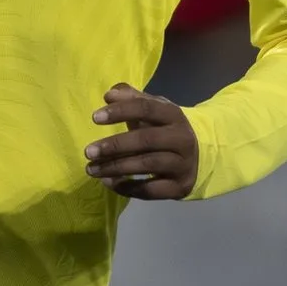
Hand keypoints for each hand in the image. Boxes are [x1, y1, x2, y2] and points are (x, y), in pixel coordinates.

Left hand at [85, 83, 198, 199]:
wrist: (198, 157)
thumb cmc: (165, 129)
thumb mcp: (154, 110)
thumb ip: (132, 99)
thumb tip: (109, 95)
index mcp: (174, 115)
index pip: (146, 108)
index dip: (120, 111)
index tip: (95, 118)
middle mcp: (182, 138)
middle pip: (146, 140)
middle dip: (115, 146)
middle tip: (88, 152)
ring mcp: (183, 164)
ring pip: (147, 165)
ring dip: (116, 168)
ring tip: (91, 170)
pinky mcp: (179, 187)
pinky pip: (151, 190)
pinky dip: (128, 188)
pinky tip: (108, 183)